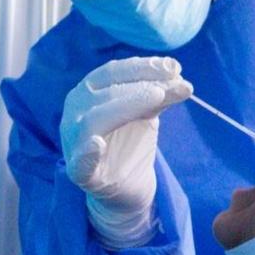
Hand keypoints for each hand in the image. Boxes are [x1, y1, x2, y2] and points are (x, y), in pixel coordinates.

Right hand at [60, 56, 192, 247]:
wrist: (126, 187)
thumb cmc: (130, 142)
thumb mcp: (147, 113)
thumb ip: (160, 95)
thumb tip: (180, 76)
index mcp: (88, 92)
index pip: (113, 72)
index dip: (143, 67)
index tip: (174, 67)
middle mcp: (75, 112)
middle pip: (106, 92)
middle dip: (143, 85)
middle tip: (175, 85)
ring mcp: (74, 142)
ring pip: (93, 119)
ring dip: (126, 106)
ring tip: (157, 98)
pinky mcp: (80, 173)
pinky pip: (80, 163)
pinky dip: (87, 154)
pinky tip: (97, 145)